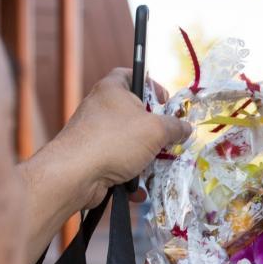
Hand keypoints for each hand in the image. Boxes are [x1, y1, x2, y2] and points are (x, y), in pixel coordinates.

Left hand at [38, 68, 190, 207]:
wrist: (75, 174)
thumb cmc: (115, 140)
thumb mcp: (155, 130)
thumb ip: (174, 127)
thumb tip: (186, 128)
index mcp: (112, 89)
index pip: (132, 75)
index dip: (151, 85)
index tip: (165, 101)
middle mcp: (100, 108)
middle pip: (134, 114)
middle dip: (153, 131)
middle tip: (167, 140)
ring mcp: (94, 134)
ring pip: (128, 143)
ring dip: (145, 159)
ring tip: (155, 169)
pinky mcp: (92, 159)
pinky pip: (118, 164)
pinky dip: (129, 176)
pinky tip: (137, 188)